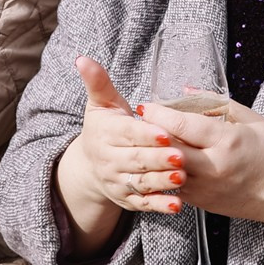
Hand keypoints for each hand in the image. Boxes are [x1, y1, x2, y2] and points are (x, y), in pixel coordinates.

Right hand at [63, 58, 190, 217]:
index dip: (145, 134)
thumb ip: (98, 82)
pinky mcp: (126, 199)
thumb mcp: (101, 103)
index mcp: (107, 133)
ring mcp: (117, 181)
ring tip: (181, 179)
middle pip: (136, 159)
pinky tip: (177, 206)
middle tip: (181, 156)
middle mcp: (109, 159)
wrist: (89, 165)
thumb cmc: (105, 127)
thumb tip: (82, 59)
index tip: (165, 132)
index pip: (128, 133)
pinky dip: (159, 206)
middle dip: (158, 158)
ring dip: (161, 182)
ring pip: (140, 183)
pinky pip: (143, 204)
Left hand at [137, 93, 263, 225]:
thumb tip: (186, 91)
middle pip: (168, 148)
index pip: (183, 125)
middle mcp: (213, 166)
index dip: (159, 114)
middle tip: (139, 123)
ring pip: (166, 170)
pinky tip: (162, 163)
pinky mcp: (202, 203)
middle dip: (149, 134)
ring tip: (145, 142)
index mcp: (227, 141)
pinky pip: (175, 186)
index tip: (146, 107)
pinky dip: (166, 173)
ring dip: (154, 155)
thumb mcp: (252, 120)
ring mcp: (206, 188)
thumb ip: (217, 103)